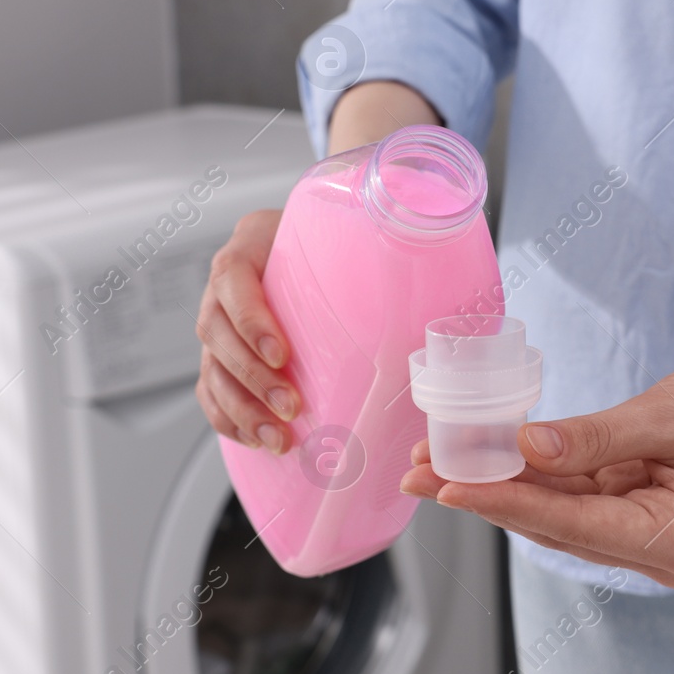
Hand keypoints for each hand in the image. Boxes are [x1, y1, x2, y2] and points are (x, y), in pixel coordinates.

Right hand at [196, 79, 441, 450]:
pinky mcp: (220, 352)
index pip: (234, 280)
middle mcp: (225, 283)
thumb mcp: (355, 233)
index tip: (283, 353)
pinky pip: (210, 390)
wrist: (314, 234)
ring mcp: (217, 319)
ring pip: (212, 368)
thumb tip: (464, 293)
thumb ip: (391, 250)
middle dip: (253, 377)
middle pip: (216, 333)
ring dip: (243, 409)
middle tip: (292, 406)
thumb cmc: (341, 238)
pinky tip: (257, 441)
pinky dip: (229, 420)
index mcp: (251, 244)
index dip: (252, 320)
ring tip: (280, 439)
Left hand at [400, 339, 673, 587]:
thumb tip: (524, 447)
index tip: (449, 486)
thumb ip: (595, 437)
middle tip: (415, 473)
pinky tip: (483, 451)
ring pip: (557, 510)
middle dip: (485, 495)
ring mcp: (646, 531)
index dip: (507, 502)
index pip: (574, 526)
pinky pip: (574, 489)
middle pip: (555, 526)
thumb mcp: (669, 414)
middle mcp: (659, 551)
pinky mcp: (636, 504)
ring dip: (498, 482)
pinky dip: (531, 469)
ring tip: (431, 461)